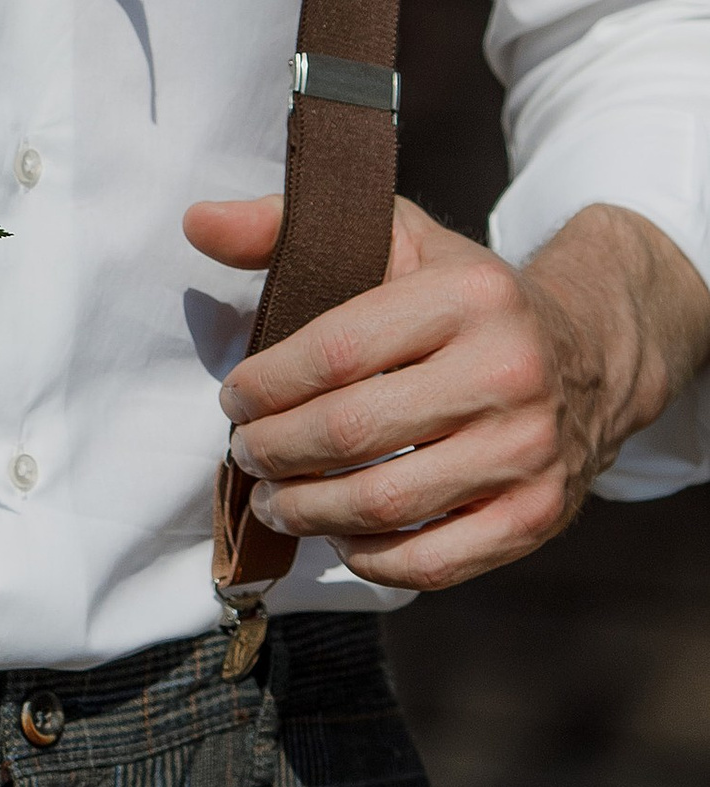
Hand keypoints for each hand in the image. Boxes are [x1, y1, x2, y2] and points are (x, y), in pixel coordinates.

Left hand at [188, 193, 709, 591]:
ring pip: (381, 503)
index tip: (234, 397)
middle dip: (272, 451)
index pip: (335, 352)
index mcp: (467, 297)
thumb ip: (287, 226)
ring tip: (274, 499)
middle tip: (246, 453)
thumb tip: (197, 224)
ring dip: (305, 510)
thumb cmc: (463, 298)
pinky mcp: (536, 516)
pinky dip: (369, 559)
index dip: (265, 385)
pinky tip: (339, 534)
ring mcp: (527, 452)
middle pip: (348, 433)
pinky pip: (431, 562)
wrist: (589, 354)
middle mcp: (508, 373)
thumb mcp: (394, 238)